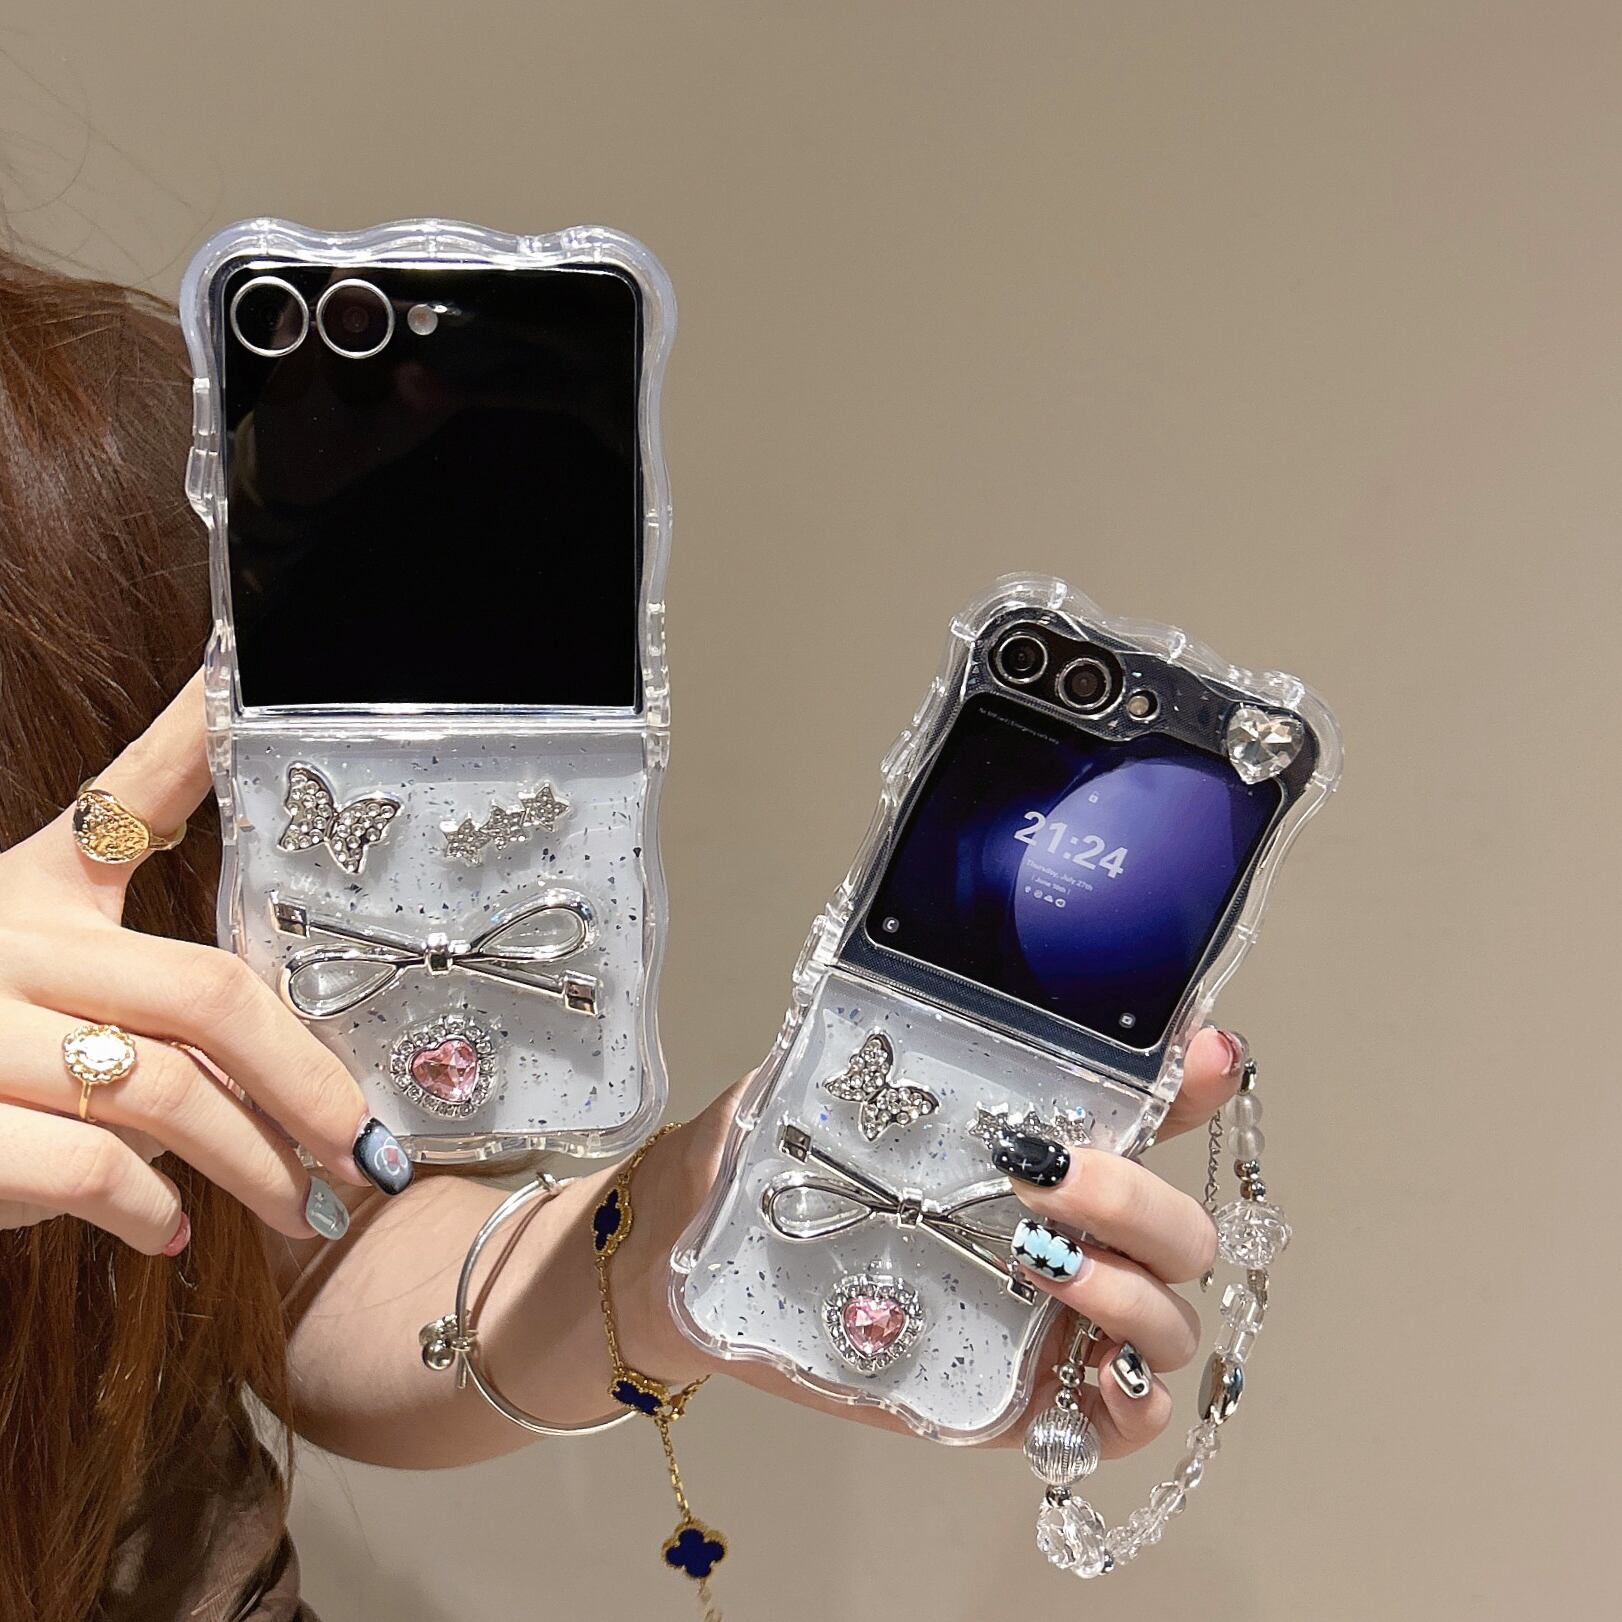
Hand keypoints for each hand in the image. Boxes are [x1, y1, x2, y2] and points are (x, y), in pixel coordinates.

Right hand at [0, 673, 402, 1257]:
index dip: (189, 732)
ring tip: (304, 1208)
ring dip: (255, 1164)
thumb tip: (285, 1059)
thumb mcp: (40, 977)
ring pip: (165, 1094)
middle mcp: (6, 941)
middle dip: (310, 1083)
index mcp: (34, 892)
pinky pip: (86, 1166)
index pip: (124, 796)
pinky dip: (145, 1208)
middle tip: (370, 1150)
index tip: (241, 669)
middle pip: (208, 996)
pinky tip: (169, 1230)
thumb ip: (143, 989)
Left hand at [621, 1027, 1244, 1462]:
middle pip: (1177, 1229)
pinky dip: (1133, 1401)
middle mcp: (1062, 1227)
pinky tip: (1092, 1369)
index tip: (1202, 1053)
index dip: (1188, 1084)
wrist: (692, 1257)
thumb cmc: (763, 1159)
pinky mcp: (1017, 1398)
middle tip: (1040, 1176)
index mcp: (1033, 1148)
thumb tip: (902, 970)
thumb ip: (875, 1040)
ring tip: (1037, 1263)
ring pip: (1167, 1319)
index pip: (1142, 1112)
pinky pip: (1119, 1418)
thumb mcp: (818, 1081)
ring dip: (1131, 1292)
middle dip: (1134, 1197)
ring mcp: (1048, 1318)